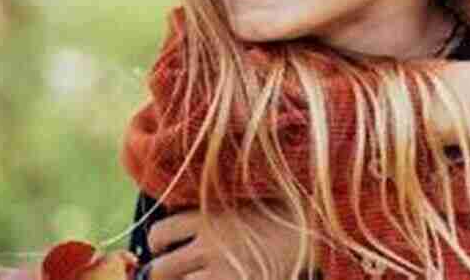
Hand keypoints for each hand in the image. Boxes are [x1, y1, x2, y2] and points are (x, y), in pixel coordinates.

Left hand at [143, 205, 309, 279]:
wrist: (310, 231)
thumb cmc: (276, 212)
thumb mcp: (239, 198)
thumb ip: (209, 207)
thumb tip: (174, 213)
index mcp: (208, 214)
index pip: (160, 232)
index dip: (158, 244)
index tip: (164, 248)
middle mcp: (210, 242)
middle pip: (161, 269)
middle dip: (163, 274)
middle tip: (172, 273)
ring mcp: (223, 269)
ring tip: (198, 275)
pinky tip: (217, 277)